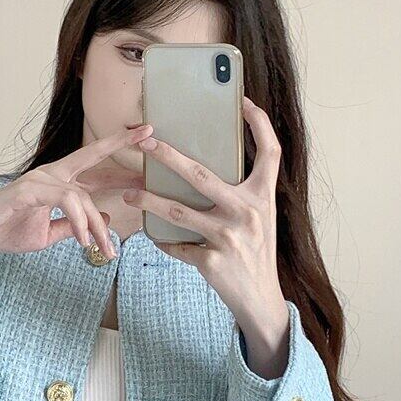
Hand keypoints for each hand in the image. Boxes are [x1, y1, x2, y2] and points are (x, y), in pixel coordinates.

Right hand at [0, 125, 153, 256]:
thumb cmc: (5, 231)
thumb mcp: (47, 234)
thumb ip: (75, 226)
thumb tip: (104, 220)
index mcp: (56, 183)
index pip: (92, 164)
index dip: (117, 152)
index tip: (143, 139)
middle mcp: (50, 175)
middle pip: (91, 156)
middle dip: (120, 144)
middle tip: (150, 137)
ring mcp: (38, 180)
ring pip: (82, 196)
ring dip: (97, 226)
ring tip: (103, 249)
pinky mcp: (27, 191)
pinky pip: (64, 202)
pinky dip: (79, 222)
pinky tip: (85, 241)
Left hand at [123, 96, 285, 322]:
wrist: (260, 299)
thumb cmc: (256, 252)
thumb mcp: (260, 219)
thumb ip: (243, 194)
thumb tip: (205, 169)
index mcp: (264, 196)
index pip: (270, 150)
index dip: (258, 123)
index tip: (241, 101)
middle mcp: (248, 212)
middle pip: (201, 175)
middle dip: (168, 156)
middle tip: (144, 143)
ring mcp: (229, 237)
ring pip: (177, 212)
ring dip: (149, 201)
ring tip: (130, 194)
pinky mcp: (212, 261)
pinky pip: (177, 245)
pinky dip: (164, 241)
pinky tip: (153, 236)